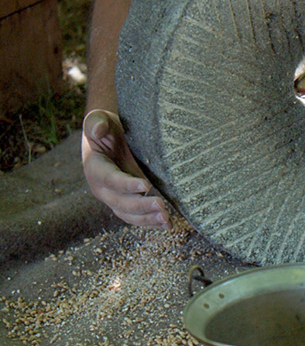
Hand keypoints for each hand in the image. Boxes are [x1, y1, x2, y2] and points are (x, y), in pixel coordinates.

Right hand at [80, 109, 169, 228]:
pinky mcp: (126, 204)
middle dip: (141, 206)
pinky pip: (137, 218)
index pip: (110, 178)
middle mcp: (102, 188)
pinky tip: (167, 225)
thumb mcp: (101, 120)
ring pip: (129, 215)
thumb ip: (97, 123)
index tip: (145, 185)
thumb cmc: (108, 128)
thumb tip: (96, 128)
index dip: (126, 184)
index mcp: (95, 167)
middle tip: (162, 206)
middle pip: (121, 202)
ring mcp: (114, 198)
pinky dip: (151, 223)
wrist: (112, 138)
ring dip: (148, 219)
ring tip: (167, 219)